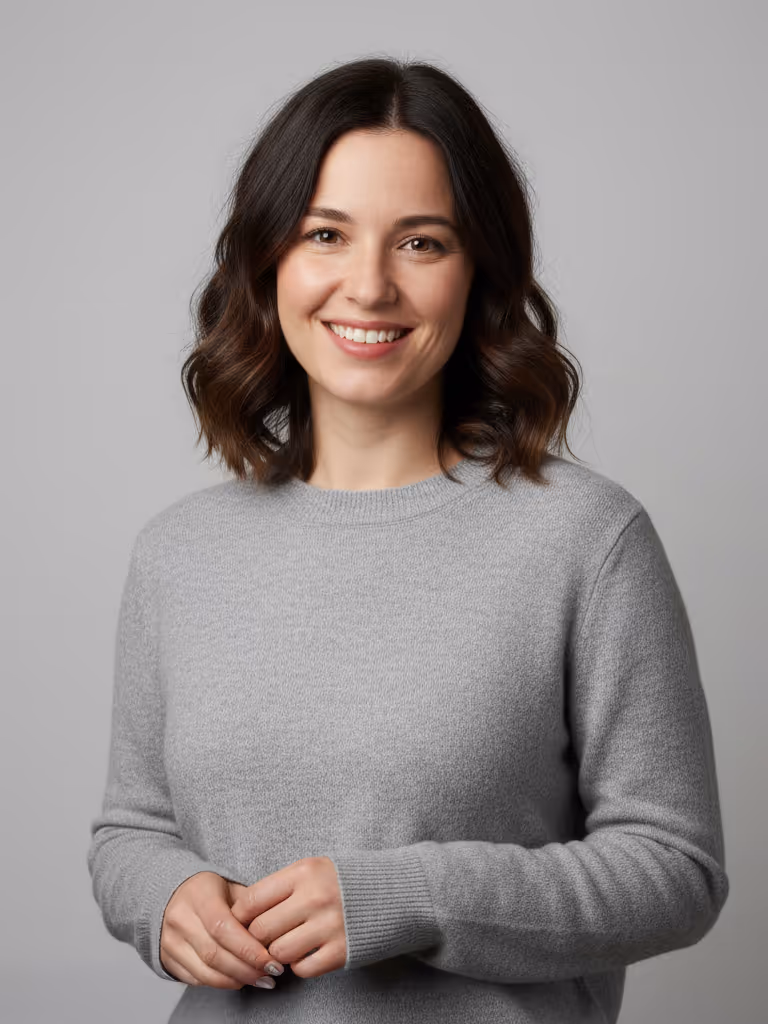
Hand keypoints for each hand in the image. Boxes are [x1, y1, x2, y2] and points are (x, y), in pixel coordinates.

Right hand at [159, 871, 282, 989]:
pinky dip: (220, 983)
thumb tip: (275, 932)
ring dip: (236, 980)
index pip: (223, 927)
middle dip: (246, 969)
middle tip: (271, 974)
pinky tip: (239, 980)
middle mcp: (179, 919)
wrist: (173, 894)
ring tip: (260, 980)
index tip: (271, 960)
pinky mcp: (167, 959)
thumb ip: (250, 906)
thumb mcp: (231, 887)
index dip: (248, 948)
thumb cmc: (210, 891)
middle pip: (214, 954)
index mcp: (198, 895)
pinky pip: (196, 980)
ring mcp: (170, 941)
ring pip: (205, 972)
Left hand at [229, 856, 346, 978]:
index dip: (241, 916)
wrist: (397, 890)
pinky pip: (302, 969)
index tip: (242, 922)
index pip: (252, 899)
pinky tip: (308, 953)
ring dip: (279, 953)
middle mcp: (315, 897)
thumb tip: (244, 913)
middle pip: (261, 930)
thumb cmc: (347, 880)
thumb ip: (283, 886)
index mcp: (305, 871)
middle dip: (257, 938)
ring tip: (290, 943)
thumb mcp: (315, 868)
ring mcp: (329, 925)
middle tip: (265, 937)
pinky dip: (300, 966)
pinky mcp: (342, 951)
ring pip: (278, 952)